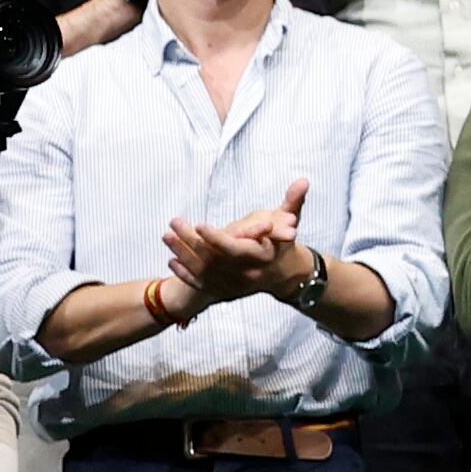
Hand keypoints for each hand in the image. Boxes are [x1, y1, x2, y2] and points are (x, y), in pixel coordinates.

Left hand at [163, 180, 309, 305]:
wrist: (284, 275)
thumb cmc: (282, 242)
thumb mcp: (290, 220)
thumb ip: (293, 201)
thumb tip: (304, 180)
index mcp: (261, 257)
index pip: (234, 249)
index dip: (216, 238)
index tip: (199, 224)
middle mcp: (246, 275)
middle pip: (212, 258)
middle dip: (190, 241)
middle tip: (174, 223)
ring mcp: (233, 286)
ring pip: (202, 271)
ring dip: (182, 254)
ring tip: (166, 236)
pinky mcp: (224, 291)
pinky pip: (200, 284)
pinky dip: (185, 273)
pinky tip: (172, 260)